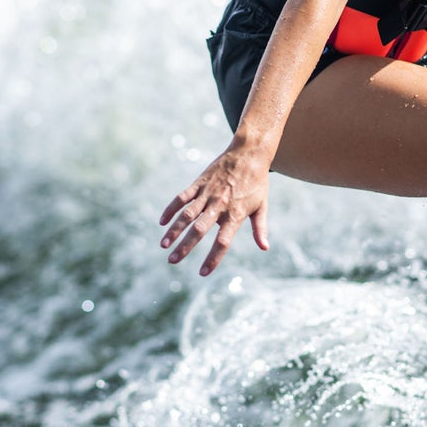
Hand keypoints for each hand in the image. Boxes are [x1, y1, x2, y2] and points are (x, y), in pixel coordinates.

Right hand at [159, 139, 270, 275]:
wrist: (249, 154)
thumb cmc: (257, 183)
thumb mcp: (261, 206)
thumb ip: (260, 228)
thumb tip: (265, 248)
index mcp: (235, 214)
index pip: (222, 242)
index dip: (212, 258)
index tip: (203, 273)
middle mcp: (219, 205)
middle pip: (199, 231)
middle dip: (184, 247)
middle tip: (172, 261)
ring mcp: (207, 193)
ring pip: (186, 214)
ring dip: (173, 230)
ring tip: (164, 245)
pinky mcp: (199, 183)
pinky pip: (181, 197)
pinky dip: (171, 209)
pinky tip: (162, 222)